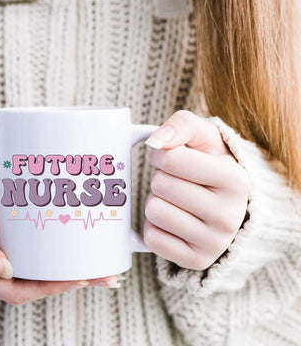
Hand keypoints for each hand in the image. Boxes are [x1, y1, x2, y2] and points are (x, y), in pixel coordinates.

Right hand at [0, 177, 119, 303]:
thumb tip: (4, 269)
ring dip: (67, 266)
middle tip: (105, 273)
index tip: (80, 278)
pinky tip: (71, 242)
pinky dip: (53, 251)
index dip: (51, 287)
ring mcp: (0, 253)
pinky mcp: (5, 238)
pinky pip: (32, 251)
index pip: (19, 290)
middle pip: (37, 282)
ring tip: (99, 259)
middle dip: (71, 280)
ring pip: (38, 268)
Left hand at [143, 111, 249, 269]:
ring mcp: (215, 243)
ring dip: (156, 201)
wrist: (225, 206)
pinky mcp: (196, 260)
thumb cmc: (209, 166)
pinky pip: (152, 238)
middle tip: (176, 182)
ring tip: (175, 201)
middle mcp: (229, 215)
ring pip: (154, 211)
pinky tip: (173, 221)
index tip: (172, 159)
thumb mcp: (204, 138)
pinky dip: (154, 226)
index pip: (170, 158)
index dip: (162, 155)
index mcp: (235, 179)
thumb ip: (181, 125)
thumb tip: (155, 141)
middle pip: (160, 185)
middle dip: (160, 178)